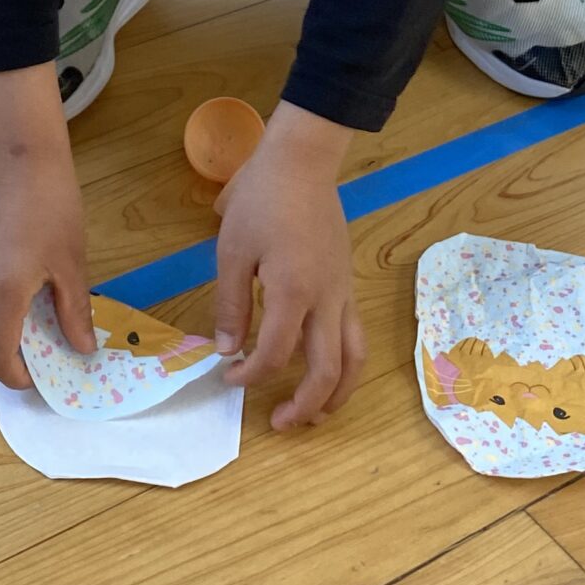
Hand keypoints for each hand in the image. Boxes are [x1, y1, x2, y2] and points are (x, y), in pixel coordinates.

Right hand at [0, 70, 94, 386]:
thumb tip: (81, 350)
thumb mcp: (71, 263)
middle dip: (13, 348)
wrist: (22, 159)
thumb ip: (73, 311)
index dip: (15, 376)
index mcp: (4, 291)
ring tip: (21, 313)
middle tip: (42, 336)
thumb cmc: (54, 207)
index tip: (36, 374)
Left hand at [213, 105, 364, 430]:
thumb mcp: (232, 251)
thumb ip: (231, 304)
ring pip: (355, 356)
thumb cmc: (262, 199)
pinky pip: (353, 332)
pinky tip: (320, 364)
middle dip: (306, 405)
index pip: (276, 354)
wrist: (303, 161)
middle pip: (329, 370)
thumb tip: (229, 350)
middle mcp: (327, 299)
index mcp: (294, 292)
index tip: (229, 376)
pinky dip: (342, 360)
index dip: (251, 375)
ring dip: (339, 391)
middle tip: (281, 423)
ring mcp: (343, 290)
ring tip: (317, 412)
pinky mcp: (347, 281)